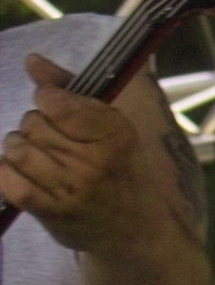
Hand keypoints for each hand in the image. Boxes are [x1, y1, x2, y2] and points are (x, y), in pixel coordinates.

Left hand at [0, 55, 141, 254]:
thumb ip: (69, 88)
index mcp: (113, 131)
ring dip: (16, 145)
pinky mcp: (52, 214)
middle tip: (42, 129)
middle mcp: (94, 161)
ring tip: (27, 147)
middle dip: (31, 122)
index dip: (46, 97)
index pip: (59, 103)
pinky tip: (14, 168)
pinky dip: (5, 172)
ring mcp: (72, 190)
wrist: (133, 224)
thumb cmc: (119, 164)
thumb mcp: (109, 122)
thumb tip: (31, 60)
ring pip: (21, 152)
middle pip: (35, 126)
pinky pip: (13, 186)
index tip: (51, 102)